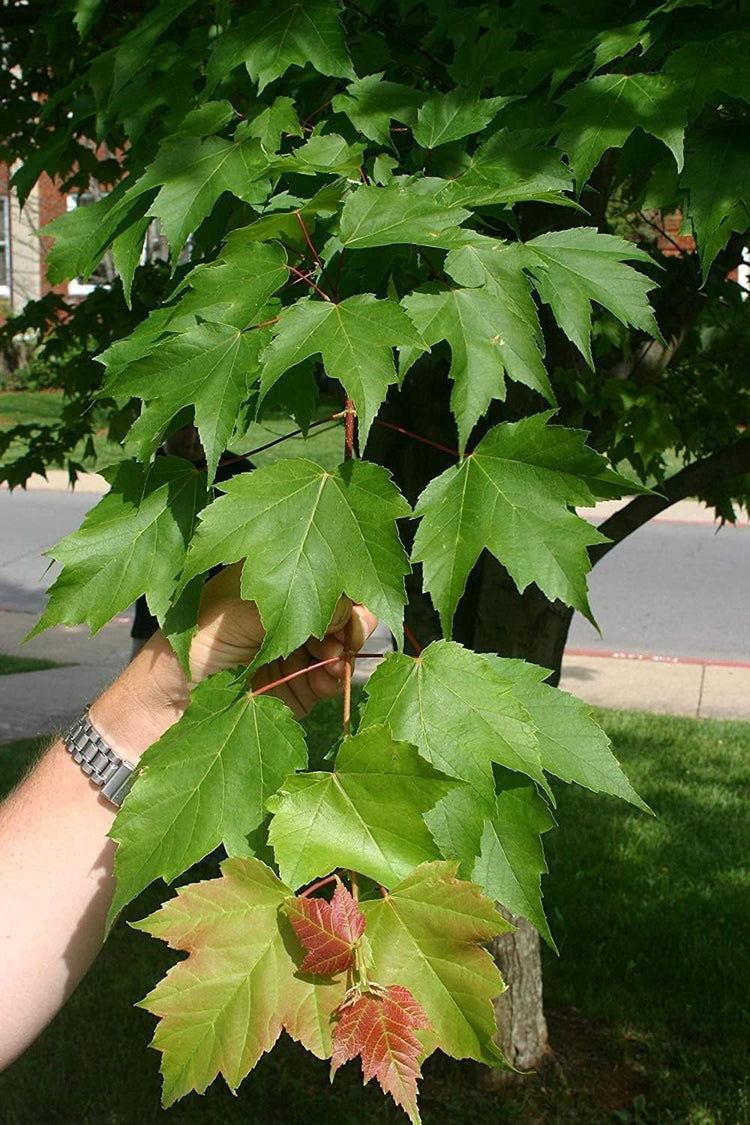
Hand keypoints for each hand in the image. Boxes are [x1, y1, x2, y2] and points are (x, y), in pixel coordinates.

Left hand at [187, 561, 377, 717]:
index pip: (318, 566)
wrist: (160, 711)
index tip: (347, 595)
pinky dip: (338, 676)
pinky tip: (333, 674)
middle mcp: (283, 610)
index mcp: (266, 578)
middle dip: (350, 617)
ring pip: (343, 642)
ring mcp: (293, 649)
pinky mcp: (299, 688)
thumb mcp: (236, 615)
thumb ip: (291, 603)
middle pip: (338, 606)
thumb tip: (345, 606)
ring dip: (346, 648)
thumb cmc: (186, 648)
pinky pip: (332, 679)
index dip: (339, 579)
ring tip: (336, 657)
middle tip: (348, 632)